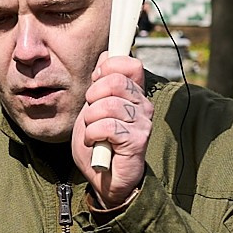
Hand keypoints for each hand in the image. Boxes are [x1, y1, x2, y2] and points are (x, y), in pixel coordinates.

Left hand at [72, 53, 152, 205]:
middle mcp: (142, 106)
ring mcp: (142, 123)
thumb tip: (107, 55)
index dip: (108, 68)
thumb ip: (101, 83)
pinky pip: (108, 126)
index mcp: (134, 94)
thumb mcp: (93, 107)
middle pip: (115, 82)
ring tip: (92, 132)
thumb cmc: (98, 143)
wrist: (103, 178)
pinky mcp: (137, 141)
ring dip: (90, 120)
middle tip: (91, 115)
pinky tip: (94, 142)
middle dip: (92, 97)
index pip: (130, 64)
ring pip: (108, 105)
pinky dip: (93, 134)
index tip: (96, 83)